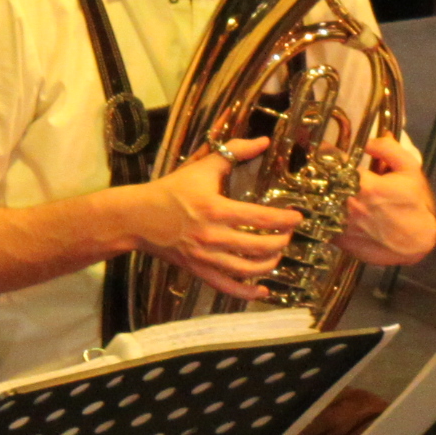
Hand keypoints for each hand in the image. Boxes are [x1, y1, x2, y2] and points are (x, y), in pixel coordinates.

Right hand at [129, 138, 302, 301]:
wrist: (137, 217)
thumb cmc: (171, 189)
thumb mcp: (202, 166)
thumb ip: (234, 151)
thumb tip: (264, 141)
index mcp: (216, 209)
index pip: (260, 217)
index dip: (284, 219)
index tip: (298, 217)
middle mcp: (212, 236)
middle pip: (258, 246)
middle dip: (281, 242)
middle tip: (289, 234)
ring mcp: (205, 257)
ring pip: (246, 269)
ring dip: (269, 264)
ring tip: (278, 255)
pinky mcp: (197, 270)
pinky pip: (226, 287)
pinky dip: (247, 293)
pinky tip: (263, 292)